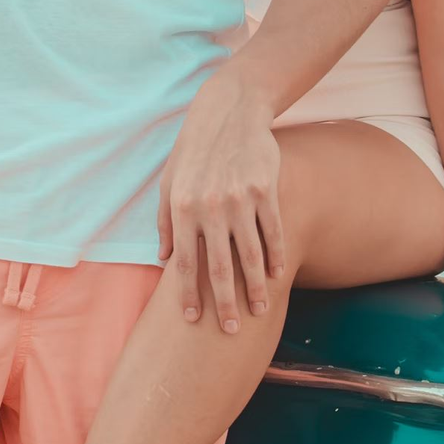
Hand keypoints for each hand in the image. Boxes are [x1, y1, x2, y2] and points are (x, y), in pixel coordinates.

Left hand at [157, 68, 284, 333]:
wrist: (228, 112)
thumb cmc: (193, 152)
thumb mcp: (169, 183)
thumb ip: (166, 222)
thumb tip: (165, 260)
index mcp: (182, 208)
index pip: (184, 263)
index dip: (187, 294)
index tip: (191, 320)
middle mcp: (210, 207)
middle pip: (218, 267)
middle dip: (223, 303)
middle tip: (229, 330)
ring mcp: (239, 199)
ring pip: (250, 254)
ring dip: (255, 287)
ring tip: (258, 310)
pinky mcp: (266, 189)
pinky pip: (273, 230)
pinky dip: (276, 255)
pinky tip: (277, 275)